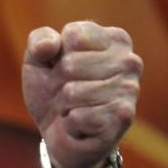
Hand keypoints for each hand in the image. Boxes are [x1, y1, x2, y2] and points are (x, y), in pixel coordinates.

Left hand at [22, 22, 141, 167]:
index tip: (61, 65)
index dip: (56, 54)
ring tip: (73, 107)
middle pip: (71, 64)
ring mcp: (130, 89)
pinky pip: (80, 116)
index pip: (74, 35)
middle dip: (58, 82)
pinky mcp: (124, 117)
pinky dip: (70, 123)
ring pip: (74, 92)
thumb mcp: (36, 59)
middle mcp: (129, 61)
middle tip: (66, 92)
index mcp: (113, 39)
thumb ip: (38, 40)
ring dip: (64, 104)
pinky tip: (80, 124)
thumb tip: (50, 44)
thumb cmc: (52, 89)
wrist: (58, 132)